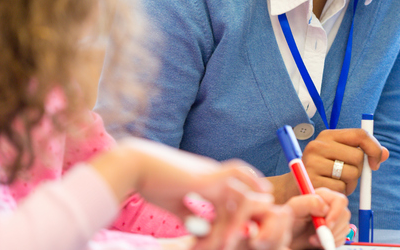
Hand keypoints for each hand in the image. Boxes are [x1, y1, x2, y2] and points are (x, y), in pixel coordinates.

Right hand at [91, 138, 282, 249]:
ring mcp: (213, 175)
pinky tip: (236, 230)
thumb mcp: (175, 202)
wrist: (137, 164)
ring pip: (243, 195)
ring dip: (246, 217)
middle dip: (256, 212)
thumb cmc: (152, 182)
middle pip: (248, 191)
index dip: (246, 210)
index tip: (249, 229)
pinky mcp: (207, 180)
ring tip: (252, 234)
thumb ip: (189, 213)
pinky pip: (230, 198)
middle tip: (262, 231)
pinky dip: (233, 218)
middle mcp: (217, 174)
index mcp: (210, 178)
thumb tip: (197, 227)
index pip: (238, 192)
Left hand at [287, 188, 350, 249]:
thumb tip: (325, 207)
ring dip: (330, 237)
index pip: (340, 200)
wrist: (287, 236)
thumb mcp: (294, 208)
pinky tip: (319, 242)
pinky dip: (331, 243)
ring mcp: (334, 219)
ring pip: (344, 228)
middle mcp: (330, 206)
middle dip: (333, 229)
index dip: (336, 214)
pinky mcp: (335, 231)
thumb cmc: (288, 221)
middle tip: (318, 236)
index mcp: (323, 196)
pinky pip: (342, 238)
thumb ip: (308, 202)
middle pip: (345, 215)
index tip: (327, 226)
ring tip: (314, 239)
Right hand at [298, 128, 388, 196]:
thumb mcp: (339, 157)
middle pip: (357, 157)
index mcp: (328, 136)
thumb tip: (385, 153)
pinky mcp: (312, 180)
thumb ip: (362, 153)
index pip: (359, 135)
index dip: (373, 148)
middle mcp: (319, 145)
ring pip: (351, 174)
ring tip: (337, 183)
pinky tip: (330, 190)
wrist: (294, 188)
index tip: (375, 162)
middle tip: (348, 176)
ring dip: (350, 184)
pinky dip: (340, 192)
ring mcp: (313, 162)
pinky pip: (341, 188)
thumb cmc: (322, 171)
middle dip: (359, 170)